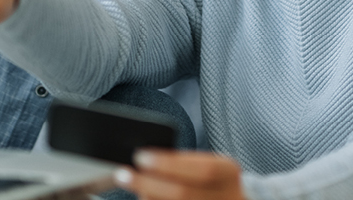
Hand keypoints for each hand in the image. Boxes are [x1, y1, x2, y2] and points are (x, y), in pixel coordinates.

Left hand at [113, 149, 244, 199]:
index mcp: (229, 172)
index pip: (201, 167)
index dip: (170, 163)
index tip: (141, 156)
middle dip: (149, 182)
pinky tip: (145, 198)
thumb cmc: (215, 180)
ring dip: (148, 197)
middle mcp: (226, 196)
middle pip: (183, 192)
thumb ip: (185, 162)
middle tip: (124, 173)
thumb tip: (147, 157)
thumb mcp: (210, 164)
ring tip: (132, 186)